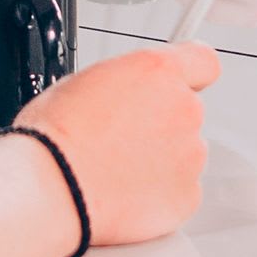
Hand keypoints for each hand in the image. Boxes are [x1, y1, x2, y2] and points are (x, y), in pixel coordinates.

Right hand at [12, 41, 216, 246]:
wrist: (52, 189)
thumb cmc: (55, 139)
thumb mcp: (80, 83)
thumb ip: (122, 84)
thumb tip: (123, 96)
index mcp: (157, 72)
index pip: (203, 60)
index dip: (190, 74)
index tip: (180, 84)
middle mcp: (183, 109)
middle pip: (187, 111)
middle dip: (161, 123)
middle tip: (122, 138)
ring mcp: (190, 154)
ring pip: (184, 153)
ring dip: (160, 159)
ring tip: (116, 170)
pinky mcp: (187, 195)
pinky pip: (181, 191)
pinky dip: (160, 194)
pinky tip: (125, 193)